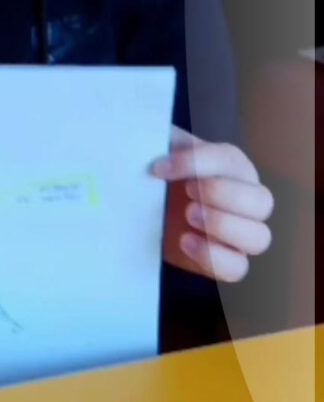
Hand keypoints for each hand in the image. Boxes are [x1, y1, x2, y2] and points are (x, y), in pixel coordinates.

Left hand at [151, 127, 272, 281]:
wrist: (139, 206)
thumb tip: (145, 132)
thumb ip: (158, 140)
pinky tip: (185, 241)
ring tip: (187, 216)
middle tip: (186, 193)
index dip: (196, 162)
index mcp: (230, 164)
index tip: (160, 167)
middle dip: (222, 195)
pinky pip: (238, 269)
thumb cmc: (154, 172)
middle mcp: (245, 198)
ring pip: (259, 237)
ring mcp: (239, 233)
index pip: (229, 160)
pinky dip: (213, 258)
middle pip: (262, 201)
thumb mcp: (156, 148)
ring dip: (224, 226)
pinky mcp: (224, 260)